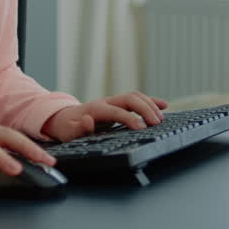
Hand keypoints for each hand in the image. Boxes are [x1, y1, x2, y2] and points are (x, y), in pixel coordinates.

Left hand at [42, 92, 168, 141]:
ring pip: (135, 96)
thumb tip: (88, 120)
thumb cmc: (68, 127)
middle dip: (145, 109)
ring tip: (161, 119)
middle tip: (156, 124)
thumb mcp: (68, 132)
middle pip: (130, 99)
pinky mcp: (119, 104)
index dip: (130, 119)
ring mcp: (113, 101)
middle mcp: (106, 101)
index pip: (117, 111)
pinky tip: (164, 106)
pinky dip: (151, 101)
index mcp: (96, 109)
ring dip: (150, 105)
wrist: (64, 118)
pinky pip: (137, 99)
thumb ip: (78, 128)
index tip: (141, 129)